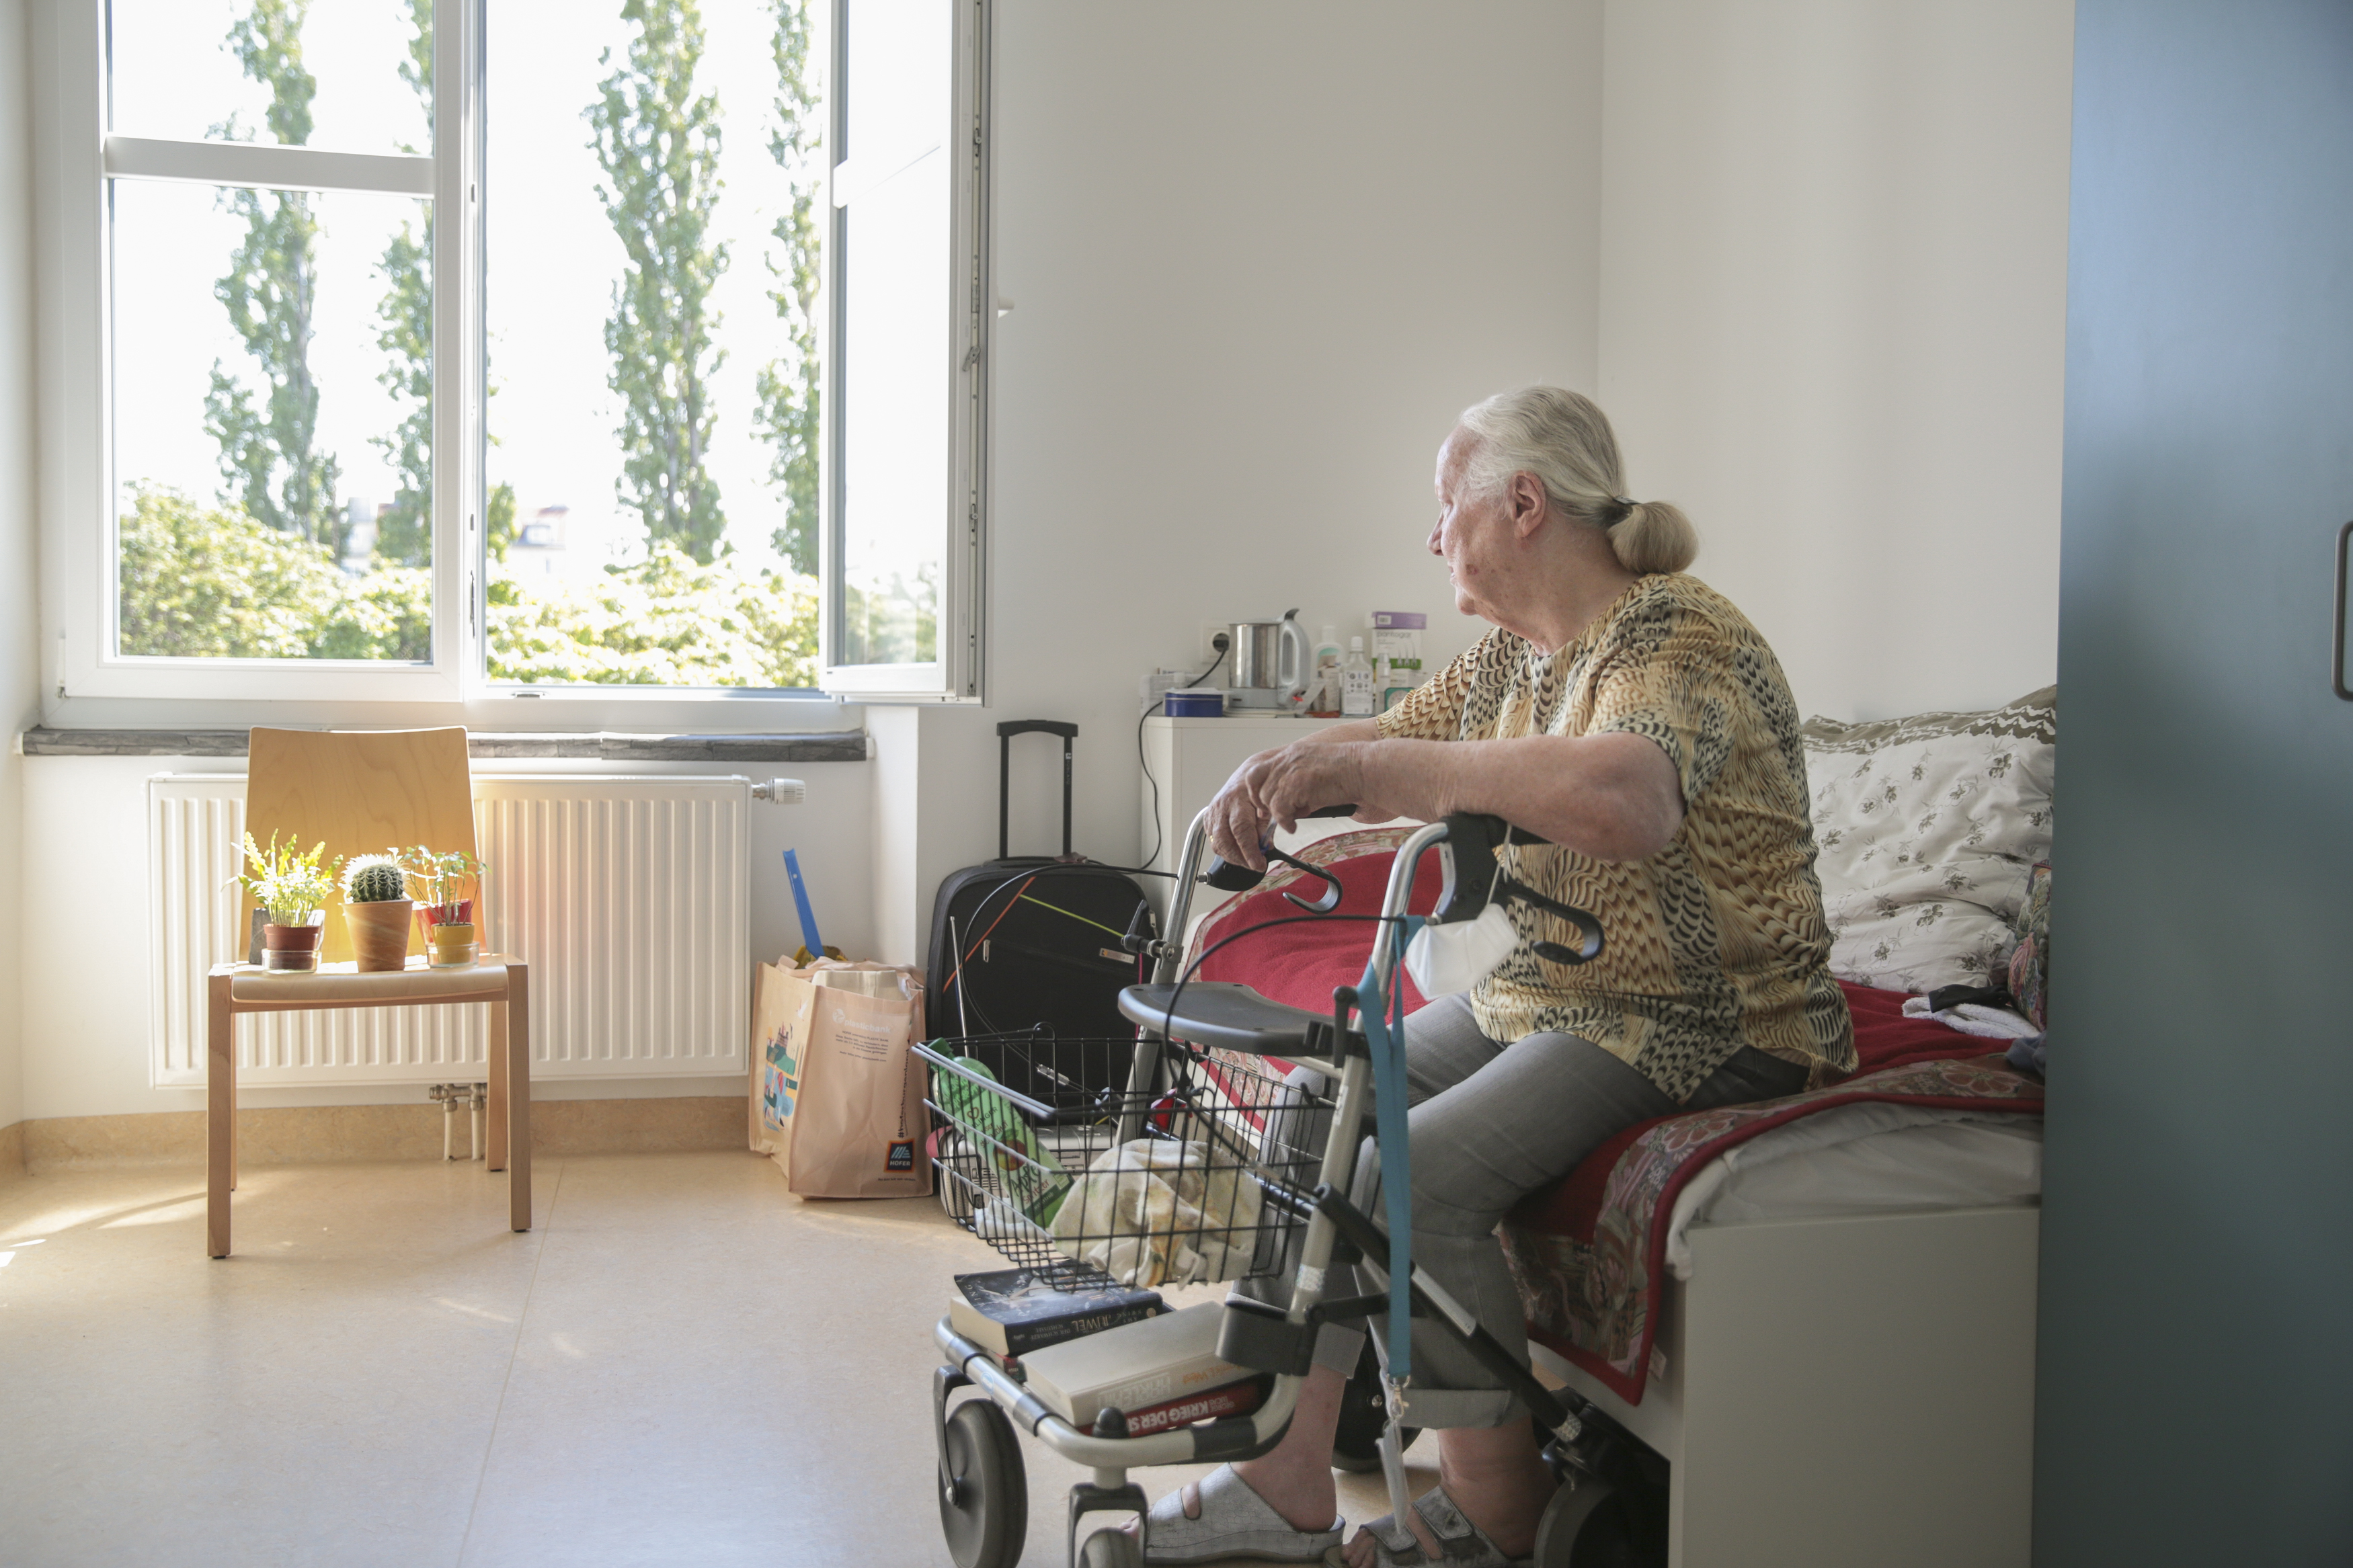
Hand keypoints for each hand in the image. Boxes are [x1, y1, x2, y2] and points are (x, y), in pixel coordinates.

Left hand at [1205, 741, 1367, 870]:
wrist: (1364, 769)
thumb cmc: (1346, 773)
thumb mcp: (1313, 774)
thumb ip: (1296, 788)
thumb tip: (1288, 811)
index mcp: (1288, 754)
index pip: (1257, 772)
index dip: (1256, 792)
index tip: (1261, 808)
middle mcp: (1285, 759)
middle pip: (1254, 785)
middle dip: (1258, 805)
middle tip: (1267, 819)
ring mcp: (1289, 771)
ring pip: (1266, 799)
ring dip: (1276, 815)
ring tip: (1289, 823)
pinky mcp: (1295, 784)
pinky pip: (1279, 810)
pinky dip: (1284, 822)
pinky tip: (1294, 826)